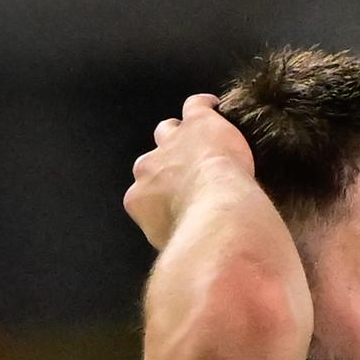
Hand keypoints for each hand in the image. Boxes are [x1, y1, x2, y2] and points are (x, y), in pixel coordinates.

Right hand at [123, 93, 257, 249]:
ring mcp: (172, 142)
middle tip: (188, 173)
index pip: (144, 192)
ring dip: (181, 135)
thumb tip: (182, 253)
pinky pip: (195, 105)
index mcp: (139, 199)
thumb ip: (172, 239)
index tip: (178, 200)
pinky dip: (204, 106)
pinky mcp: (198, 123)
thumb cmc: (203, 239)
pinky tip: (216, 109)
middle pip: (151, 160)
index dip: (162, 195)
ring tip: (198, 139)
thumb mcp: (176, 248)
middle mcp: (148, 167)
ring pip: (168, 130)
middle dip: (166, 165)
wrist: (220, 213)